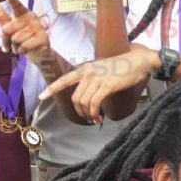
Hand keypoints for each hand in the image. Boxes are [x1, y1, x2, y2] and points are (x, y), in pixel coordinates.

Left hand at [0, 0, 50, 64]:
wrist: (40, 52)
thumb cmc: (23, 38)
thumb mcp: (11, 29)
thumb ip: (1, 18)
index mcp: (23, 13)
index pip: (17, 6)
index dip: (13, 1)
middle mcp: (32, 18)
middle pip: (7, 29)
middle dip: (6, 40)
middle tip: (10, 45)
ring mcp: (38, 28)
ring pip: (15, 40)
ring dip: (15, 47)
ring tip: (22, 46)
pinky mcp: (42, 39)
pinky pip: (23, 47)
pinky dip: (21, 51)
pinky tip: (27, 49)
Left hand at [38, 44, 156, 121]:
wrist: (139, 62)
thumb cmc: (123, 67)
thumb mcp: (103, 69)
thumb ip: (93, 79)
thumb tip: (87, 96)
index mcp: (85, 68)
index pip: (64, 79)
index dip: (52, 89)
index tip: (41, 97)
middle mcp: (88, 72)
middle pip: (75, 98)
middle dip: (80, 111)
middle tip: (88, 118)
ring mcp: (97, 78)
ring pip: (84, 102)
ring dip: (88, 114)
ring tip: (95, 119)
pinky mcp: (107, 85)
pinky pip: (94, 103)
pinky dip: (95, 113)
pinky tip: (99, 118)